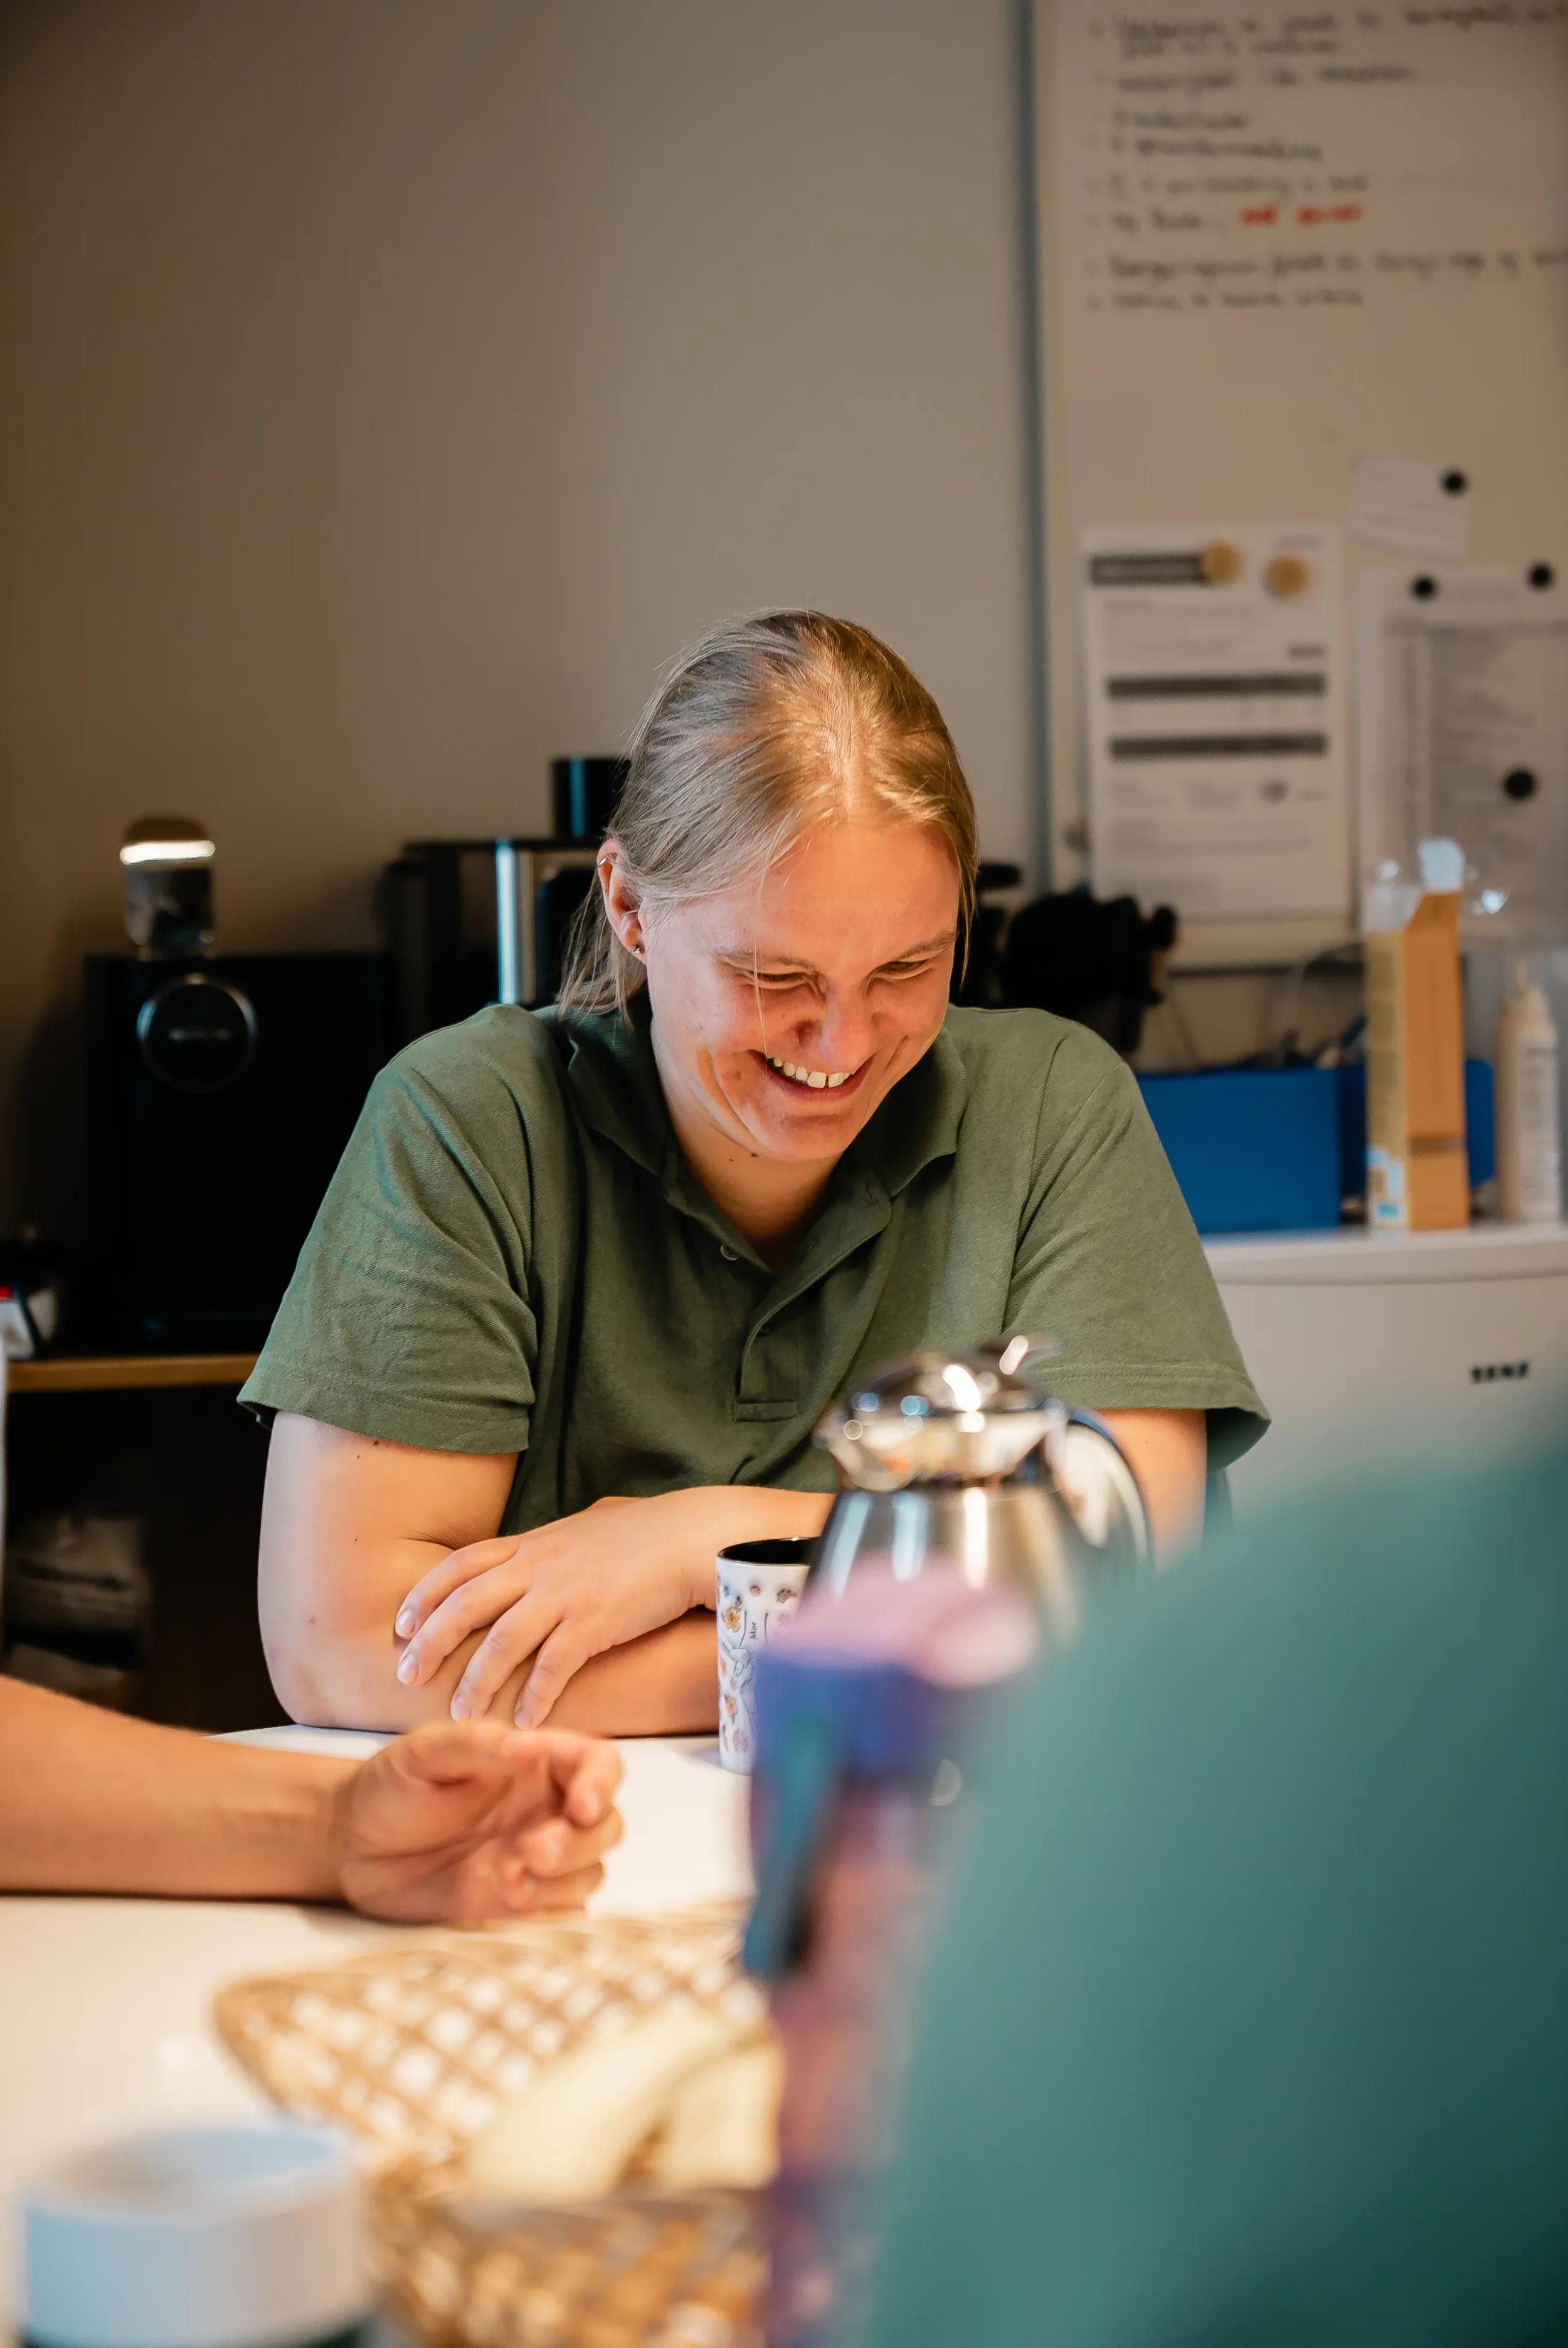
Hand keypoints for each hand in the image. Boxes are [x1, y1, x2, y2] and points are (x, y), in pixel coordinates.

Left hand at [331, 1721, 622, 1921]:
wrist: (352, 1848)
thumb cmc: (392, 1787)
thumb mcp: (425, 1752)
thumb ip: (477, 1744)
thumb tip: (528, 1746)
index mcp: (538, 1762)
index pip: (599, 1765)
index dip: (602, 1785)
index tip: (581, 1807)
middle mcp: (547, 1810)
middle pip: (606, 1826)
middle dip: (578, 1843)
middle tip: (528, 1853)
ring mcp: (537, 1860)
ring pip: (590, 1872)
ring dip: (560, 1880)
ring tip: (504, 1879)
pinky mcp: (520, 1904)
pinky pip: (562, 1914)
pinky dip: (547, 1912)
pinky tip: (506, 1901)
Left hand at [393, 1487, 830, 1728]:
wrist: (691, 1535)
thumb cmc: (646, 1530)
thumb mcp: (587, 1525)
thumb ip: (558, 1541)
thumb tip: (550, 1542)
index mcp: (533, 1542)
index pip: (461, 1565)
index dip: (425, 1594)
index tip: (401, 1621)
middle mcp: (539, 1566)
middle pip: (466, 1604)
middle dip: (429, 1641)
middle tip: (405, 1674)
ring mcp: (565, 1594)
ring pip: (501, 1641)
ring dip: (475, 1681)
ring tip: (460, 1713)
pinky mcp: (595, 1622)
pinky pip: (553, 1666)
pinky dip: (535, 1697)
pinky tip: (526, 1721)